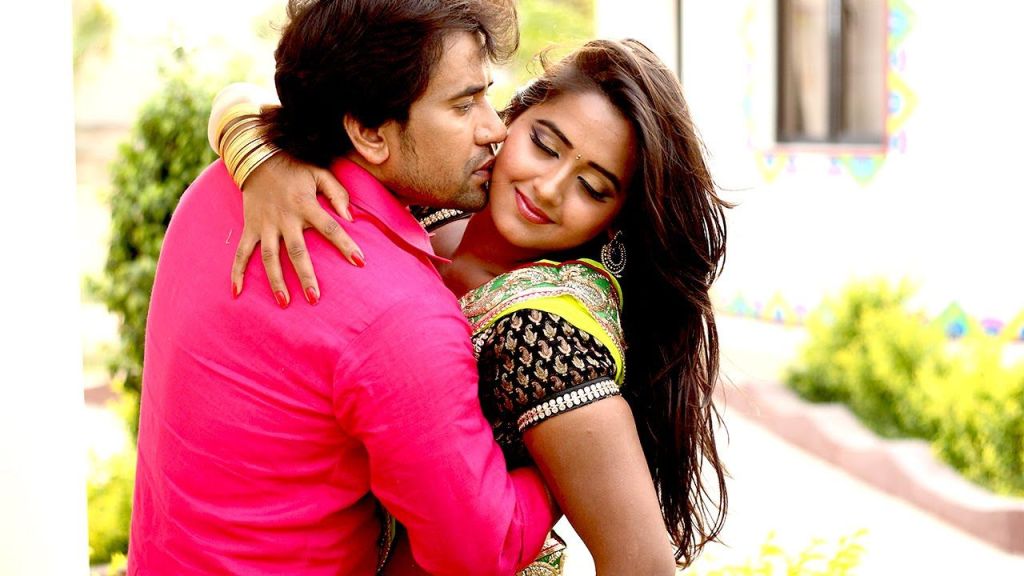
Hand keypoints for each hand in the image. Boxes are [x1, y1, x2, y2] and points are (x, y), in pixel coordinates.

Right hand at [231, 152, 363, 305]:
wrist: (258, 158)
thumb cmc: (295, 169)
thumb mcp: (320, 173)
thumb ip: (338, 193)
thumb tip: (350, 218)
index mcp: (305, 205)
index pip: (330, 228)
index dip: (345, 244)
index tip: (360, 262)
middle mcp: (285, 218)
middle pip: (296, 251)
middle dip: (305, 276)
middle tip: (314, 299)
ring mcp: (265, 225)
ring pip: (269, 257)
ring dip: (276, 280)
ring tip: (284, 302)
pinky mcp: (250, 227)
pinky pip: (241, 252)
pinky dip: (237, 271)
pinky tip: (237, 291)